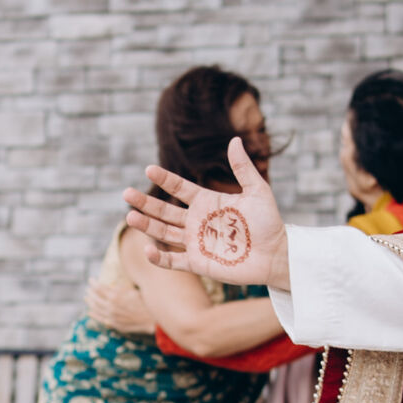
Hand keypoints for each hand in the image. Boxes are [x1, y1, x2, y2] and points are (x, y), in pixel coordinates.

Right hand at [125, 136, 290, 292]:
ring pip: (164, 233)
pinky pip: (173, 261)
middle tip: (126, 193)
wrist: (276, 255)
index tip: (148, 169)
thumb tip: (234, 140)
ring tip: (130, 217)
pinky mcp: (198, 263)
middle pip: (164, 210)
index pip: (179, 187)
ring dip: (146, 226)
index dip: (164, 179)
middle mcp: (197, 221)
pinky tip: (147, 249)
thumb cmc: (269, 223)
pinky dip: (159, 258)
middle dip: (145, 202)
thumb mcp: (257, 191)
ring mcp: (196, 242)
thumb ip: (243, 168)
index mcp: (208, 202)